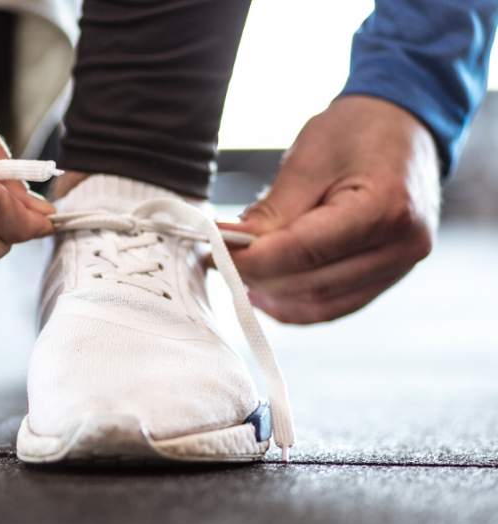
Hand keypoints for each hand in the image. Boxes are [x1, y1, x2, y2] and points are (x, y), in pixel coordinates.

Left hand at [218, 95, 440, 323]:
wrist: (402, 125)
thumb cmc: (357, 130)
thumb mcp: (307, 158)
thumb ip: (272, 211)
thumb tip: (231, 245)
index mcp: (386, 209)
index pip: (303, 252)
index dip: (250, 258)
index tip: (212, 249)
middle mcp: (402, 248)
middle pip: (310, 285)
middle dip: (255, 275)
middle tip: (217, 258)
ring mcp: (400, 268)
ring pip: (319, 304)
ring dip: (271, 294)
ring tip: (236, 272)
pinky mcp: (388, 278)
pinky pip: (333, 307)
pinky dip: (294, 304)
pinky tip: (264, 291)